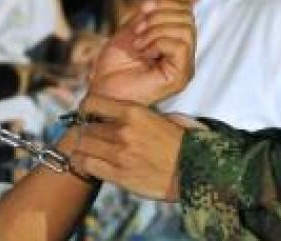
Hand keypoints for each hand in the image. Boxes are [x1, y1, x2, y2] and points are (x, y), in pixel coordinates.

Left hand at [70, 94, 184, 201]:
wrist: (197, 172)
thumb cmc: (185, 144)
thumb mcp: (166, 118)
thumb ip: (144, 114)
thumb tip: (129, 113)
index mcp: (134, 112)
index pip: (93, 103)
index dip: (86, 109)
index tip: (87, 114)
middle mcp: (122, 131)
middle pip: (86, 128)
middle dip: (85, 131)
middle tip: (89, 135)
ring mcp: (119, 155)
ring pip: (83, 146)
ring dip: (83, 147)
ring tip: (88, 149)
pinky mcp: (119, 176)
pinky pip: (88, 166)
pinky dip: (84, 163)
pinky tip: (88, 163)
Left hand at [88, 0, 194, 105]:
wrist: (101, 89)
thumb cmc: (115, 65)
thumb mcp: (134, 28)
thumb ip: (153, 10)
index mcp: (176, 43)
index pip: (186, 11)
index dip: (166, 2)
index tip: (143, 8)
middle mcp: (184, 56)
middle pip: (188, 18)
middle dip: (159, 15)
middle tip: (138, 28)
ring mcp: (184, 68)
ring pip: (185, 30)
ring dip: (156, 29)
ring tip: (138, 42)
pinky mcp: (180, 77)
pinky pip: (179, 45)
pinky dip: (158, 41)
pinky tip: (143, 51)